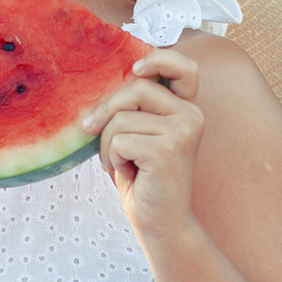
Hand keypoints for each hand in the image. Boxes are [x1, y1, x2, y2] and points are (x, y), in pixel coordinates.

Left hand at [77, 48, 203, 237]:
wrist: (161, 223)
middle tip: (90, 130)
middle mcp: (191, 115)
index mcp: (186, 108)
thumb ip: (132, 108)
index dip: (160, 58)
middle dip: (105, 110)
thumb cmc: (144, 179)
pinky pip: (120, 139)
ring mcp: (183, 131)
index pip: (184, 67)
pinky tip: (126, 172)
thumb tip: (100, 80)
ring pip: (121, 118)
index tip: (136, 68)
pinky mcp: (167, 150)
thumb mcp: (138, 136)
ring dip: (107, 144)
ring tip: (118, 163)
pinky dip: (112, 157)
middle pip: (136, 88)